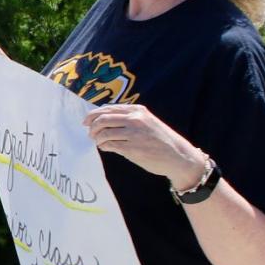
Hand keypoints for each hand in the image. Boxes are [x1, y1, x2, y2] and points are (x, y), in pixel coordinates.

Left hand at [83, 104, 205, 187]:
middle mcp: (135, 119)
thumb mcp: (147, 122)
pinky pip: (110, 145)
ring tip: (98, 142)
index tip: (86, 121)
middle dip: (92, 127)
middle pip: (103, 119)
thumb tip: (105, 120)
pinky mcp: (132, 148)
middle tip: (90, 134)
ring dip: (97, 138)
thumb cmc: (161, 140)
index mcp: (137, 110)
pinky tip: (105, 147)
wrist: (178, 155)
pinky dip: (103, 146)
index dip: (94, 115)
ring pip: (104, 133)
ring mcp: (133, 133)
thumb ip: (129, 118)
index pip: (108, 109)